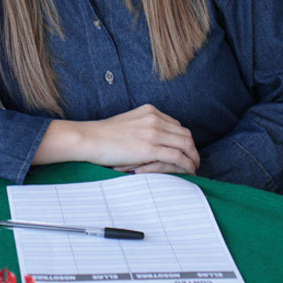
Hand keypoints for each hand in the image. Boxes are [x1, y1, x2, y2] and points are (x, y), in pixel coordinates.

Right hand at [80, 104, 198, 174]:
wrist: (89, 139)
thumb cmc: (104, 136)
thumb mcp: (129, 126)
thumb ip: (146, 131)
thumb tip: (160, 147)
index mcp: (149, 111)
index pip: (177, 125)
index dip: (184, 140)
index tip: (186, 151)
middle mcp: (154, 118)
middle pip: (185, 134)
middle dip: (192, 149)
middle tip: (193, 161)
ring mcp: (153, 132)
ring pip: (186, 144)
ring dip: (193, 158)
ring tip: (193, 168)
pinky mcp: (150, 148)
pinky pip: (178, 156)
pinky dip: (187, 164)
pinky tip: (189, 171)